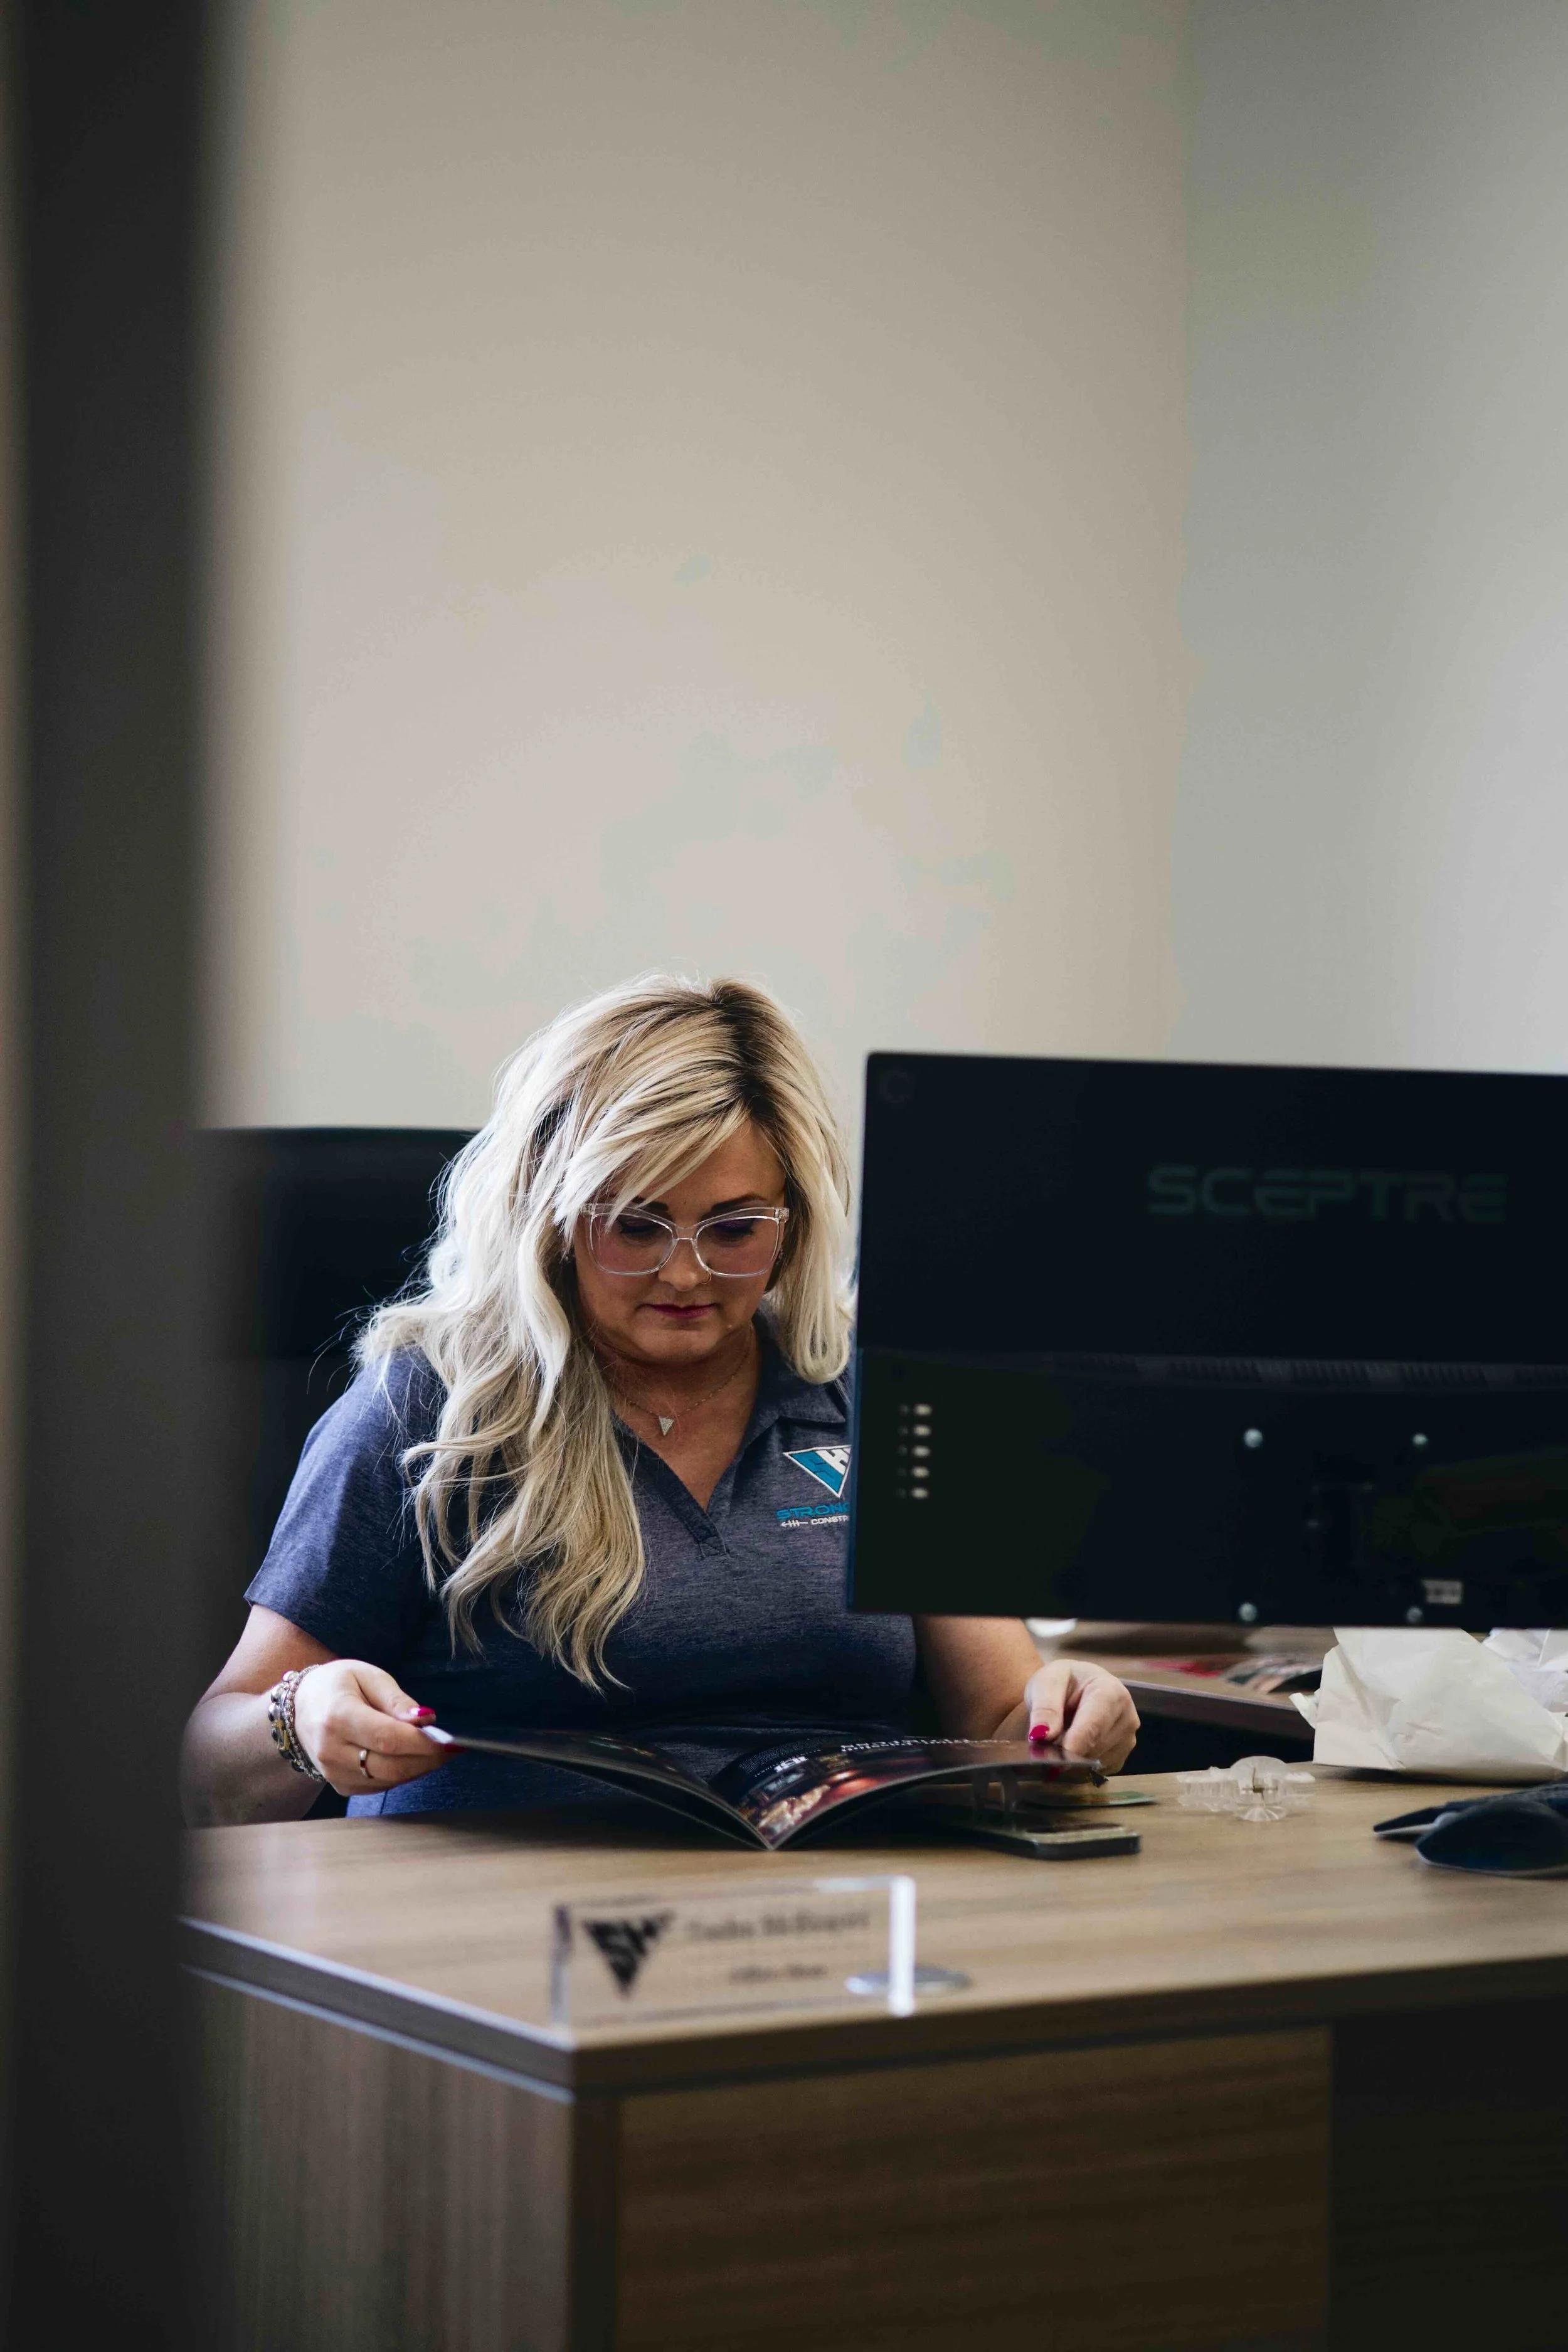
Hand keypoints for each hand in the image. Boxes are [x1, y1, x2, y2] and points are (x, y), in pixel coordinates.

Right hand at [292, 1659, 447, 1795]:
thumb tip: (426, 1720)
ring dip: (418, 1768)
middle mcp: (332, 1751)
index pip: (388, 1738)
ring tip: (434, 1750)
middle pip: (391, 1766)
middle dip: (427, 1760)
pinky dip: (402, 1774)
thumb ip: (397, 1699)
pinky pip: (380, 1785)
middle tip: (450, 1748)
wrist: (299, 1708)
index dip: (423, 1743)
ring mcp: (334, 1774)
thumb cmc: (336, 1686)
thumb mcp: (367, 1676)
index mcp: (338, 1717)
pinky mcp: (340, 1786)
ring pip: (389, 1780)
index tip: (449, 1740)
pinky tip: (412, 1758)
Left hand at [1025, 1658, 1139, 1772]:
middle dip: (1066, 1752)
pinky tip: (1071, 1748)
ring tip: (1058, 1740)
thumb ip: (1045, 1706)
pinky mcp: (1120, 1758)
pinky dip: (1078, 1766)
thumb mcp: (1048, 1682)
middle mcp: (1127, 1718)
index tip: (1053, 1760)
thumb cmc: (1065, 1682)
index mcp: (1112, 1692)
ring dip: (1071, 1759)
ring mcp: (1127, 1741)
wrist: (1076, 1688)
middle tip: (1043, 1747)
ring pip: (1093, 1763)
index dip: (1073, 1745)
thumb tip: (1042, 1735)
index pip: (1094, 1727)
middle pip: (1093, 1748)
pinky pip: (1095, 1772)